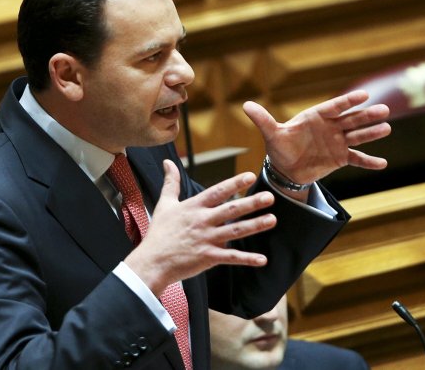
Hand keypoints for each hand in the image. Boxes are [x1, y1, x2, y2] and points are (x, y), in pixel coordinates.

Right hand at [124, 160, 276, 295]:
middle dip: (251, 203)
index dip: (234, 184)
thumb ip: (171, 182)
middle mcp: (202, 221)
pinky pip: (231, 257)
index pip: (217, 192)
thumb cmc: (159, 233)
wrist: (152, 261)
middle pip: (231, 210)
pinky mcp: (208, 257)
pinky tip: (262, 259)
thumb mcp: (165, 204)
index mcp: (194, 207)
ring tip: (272, 220)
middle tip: (270, 197)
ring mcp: (206, 239)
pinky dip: (247, 259)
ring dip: (255, 226)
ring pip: (235, 231)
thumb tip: (167, 161)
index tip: (250, 176)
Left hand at [243, 90, 390, 184]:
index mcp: (316, 117)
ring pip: (357, 137)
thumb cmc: (280, 147)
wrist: (286, 170)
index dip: (348, 101)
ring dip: (371, 133)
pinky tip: (383, 164)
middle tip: (384, 110)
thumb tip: (245, 104)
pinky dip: (369, 161)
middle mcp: (330, 127)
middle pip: (351, 119)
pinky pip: (357, 159)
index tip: (364, 94)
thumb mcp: (271, 134)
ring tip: (386, 128)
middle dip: (366, 115)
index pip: (334, 107)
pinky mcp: (340, 158)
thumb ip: (263, 120)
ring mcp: (337, 142)